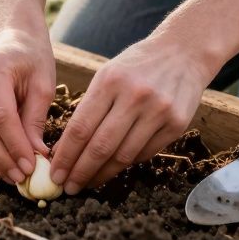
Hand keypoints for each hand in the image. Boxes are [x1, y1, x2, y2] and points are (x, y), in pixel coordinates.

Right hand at [0, 23, 55, 183]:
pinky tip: (0, 164)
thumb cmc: (32, 58)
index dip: (15, 145)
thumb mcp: (43, 84)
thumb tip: (35, 157)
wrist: (10, 37)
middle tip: (21, 177)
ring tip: (11, 175)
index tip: (31, 166)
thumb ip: (36, 120)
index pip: (0, 115)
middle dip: (1, 158)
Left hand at [49, 34, 211, 192]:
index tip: (55, 173)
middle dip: (80, 171)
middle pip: (100, 146)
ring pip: (123, 156)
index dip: (65, 155)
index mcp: (110, 81)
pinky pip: (145, 153)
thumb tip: (66, 148)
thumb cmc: (137, 66)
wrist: (183, 52)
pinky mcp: (176, 125)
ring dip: (102, 174)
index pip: (81, 127)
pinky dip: (126, 164)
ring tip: (88, 183)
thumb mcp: (107, 75)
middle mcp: (135, 97)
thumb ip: (89, 108)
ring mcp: (158, 111)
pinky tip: (114, 168)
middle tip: (69, 187)